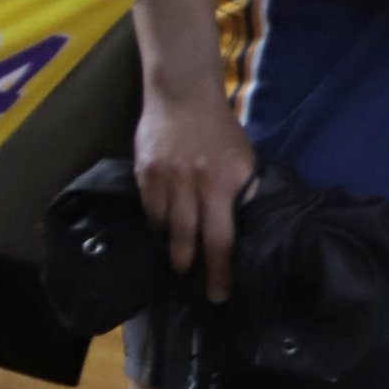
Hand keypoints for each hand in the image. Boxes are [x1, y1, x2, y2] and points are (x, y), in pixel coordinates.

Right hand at [135, 75, 259, 302]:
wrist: (184, 95)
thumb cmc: (219, 130)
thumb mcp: (243, 159)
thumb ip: (241, 192)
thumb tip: (242, 226)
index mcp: (228, 182)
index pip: (223, 238)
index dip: (221, 269)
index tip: (220, 293)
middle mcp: (197, 184)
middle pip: (191, 239)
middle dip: (192, 267)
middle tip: (194, 286)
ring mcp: (168, 179)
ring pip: (167, 228)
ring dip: (172, 248)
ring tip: (178, 263)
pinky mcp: (145, 173)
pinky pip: (150, 210)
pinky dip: (156, 224)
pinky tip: (159, 232)